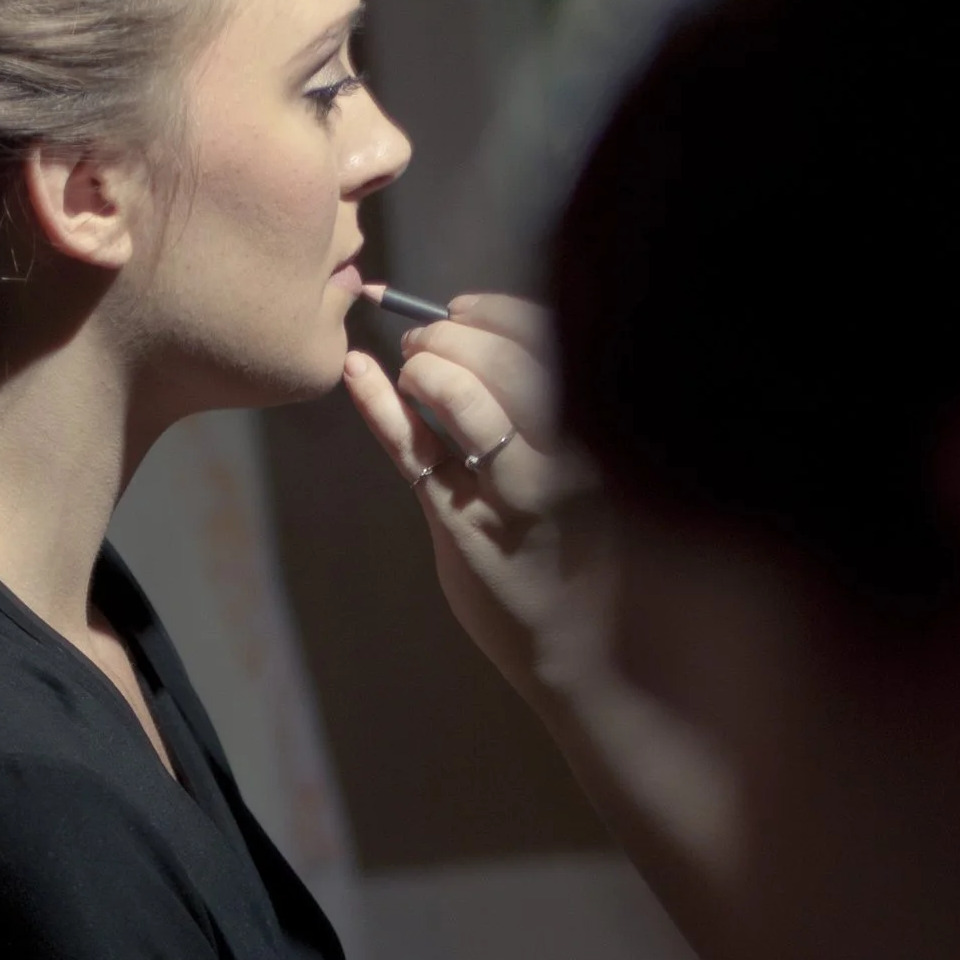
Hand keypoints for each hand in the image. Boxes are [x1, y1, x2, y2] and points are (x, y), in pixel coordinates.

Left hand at [340, 294, 574, 712]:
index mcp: (602, 429)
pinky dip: (379, 407)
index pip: (549, 339)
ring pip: (464, 396)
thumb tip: (494, 346)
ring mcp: (517, 492)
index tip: (468, 308)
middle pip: (505, 357)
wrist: (588, 652)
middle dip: (455, 331)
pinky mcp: (466, 527)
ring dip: (425, 363)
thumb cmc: (591, 555)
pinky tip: (357, 375)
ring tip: (407, 362)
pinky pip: (417, 451)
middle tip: (425, 334)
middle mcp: (569, 453)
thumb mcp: (594, 474)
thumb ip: (555, 417)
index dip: (499, 313)